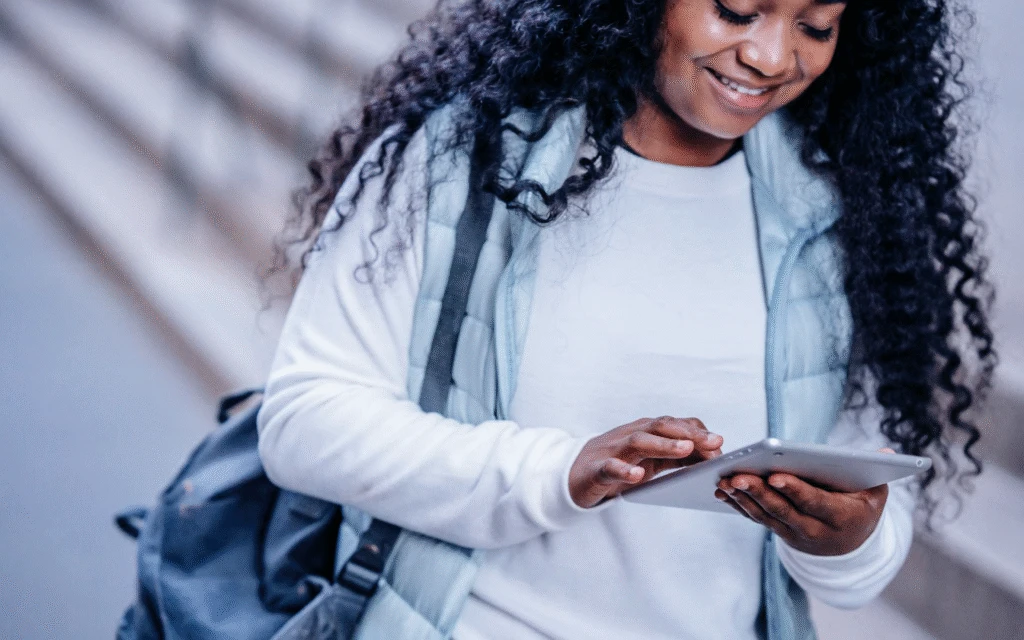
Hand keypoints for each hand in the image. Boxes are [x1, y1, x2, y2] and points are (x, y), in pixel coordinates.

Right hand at [569, 417, 723, 507]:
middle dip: (689, 433)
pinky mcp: (596, 470)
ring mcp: (613, 450)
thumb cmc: (617, 462)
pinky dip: (623, 470)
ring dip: (664, 444)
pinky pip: (610, 467)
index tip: (720, 443)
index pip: (674, 424)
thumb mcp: (651, 459)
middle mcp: (631, 435)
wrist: (573, 473)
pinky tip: (637, 476)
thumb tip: (712, 456)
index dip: (698, 432)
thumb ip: (678, 456)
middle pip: (661, 426)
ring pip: (639, 441)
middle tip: (714, 443)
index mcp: (646, 432)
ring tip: (685, 450)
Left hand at [714, 448, 893, 555]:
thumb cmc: (862, 508)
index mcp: (840, 517)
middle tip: (738, 476)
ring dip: (743, 499)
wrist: (851, 547)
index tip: (775, 476)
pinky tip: (722, 491)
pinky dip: (738, 506)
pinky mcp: (779, 532)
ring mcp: (794, 534)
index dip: (795, 490)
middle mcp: (815, 530)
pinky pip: (756, 519)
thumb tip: (887, 452)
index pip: (814, 502)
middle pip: (783, 511)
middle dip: (759, 493)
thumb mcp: (876, 494)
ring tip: (725, 480)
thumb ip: (877, 472)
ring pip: (765, 516)